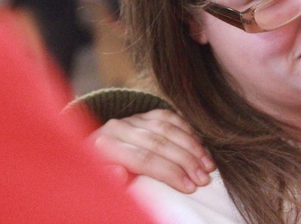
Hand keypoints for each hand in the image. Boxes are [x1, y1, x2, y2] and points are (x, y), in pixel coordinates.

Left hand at [90, 109, 214, 193]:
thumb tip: (118, 173)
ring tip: (208, 164)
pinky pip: (169, 117)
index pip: (144, 159)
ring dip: (192, 146)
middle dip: (186, 161)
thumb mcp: (100, 183)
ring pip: (167, 128)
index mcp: (106, 146)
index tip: (190, 187)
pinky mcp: (144, 113)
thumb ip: (108, 179)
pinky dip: (187, 129)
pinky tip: (200, 144)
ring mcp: (133, 118)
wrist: (92, 153)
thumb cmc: (101, 175)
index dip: (169, 173)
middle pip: (159, 143)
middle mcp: (119, 127)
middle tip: (205, 178)